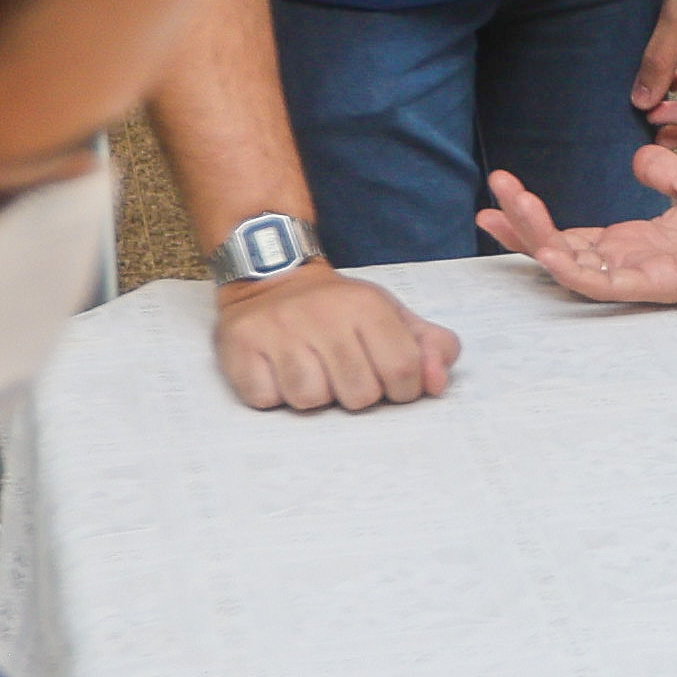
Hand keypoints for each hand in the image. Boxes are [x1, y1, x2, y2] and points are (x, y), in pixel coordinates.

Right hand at [206, 259, 456, 413]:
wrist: (271, 276)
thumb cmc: (338, 310)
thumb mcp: (391, 316)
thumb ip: (430, 348)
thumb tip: (437, 383)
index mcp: (367, 307)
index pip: (404, 373)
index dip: (400, 389)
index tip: (385, 378)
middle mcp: (323, 315)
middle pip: (358, 396)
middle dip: (354, 394)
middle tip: (341, 371)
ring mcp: (278, 330)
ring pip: (309, 401)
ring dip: (312, 395)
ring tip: (309, 369)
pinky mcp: (240, 345)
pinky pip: (266, 399)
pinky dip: (272, 393)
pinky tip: (276, 369)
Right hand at [478, 144, 676, 301]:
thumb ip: (663, 171)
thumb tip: (639, 155)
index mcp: (636, 239)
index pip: (572, 234)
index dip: (535, 218)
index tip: (504, 194)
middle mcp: (631, 261)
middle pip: (561, 249)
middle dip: (522, 227)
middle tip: (491, 199)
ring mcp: (640, 275)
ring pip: (571, 266)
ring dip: (535, 239)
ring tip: (508, 207)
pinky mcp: (656, 285)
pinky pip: (602, 284)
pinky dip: (570, 269)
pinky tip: (545, 248)